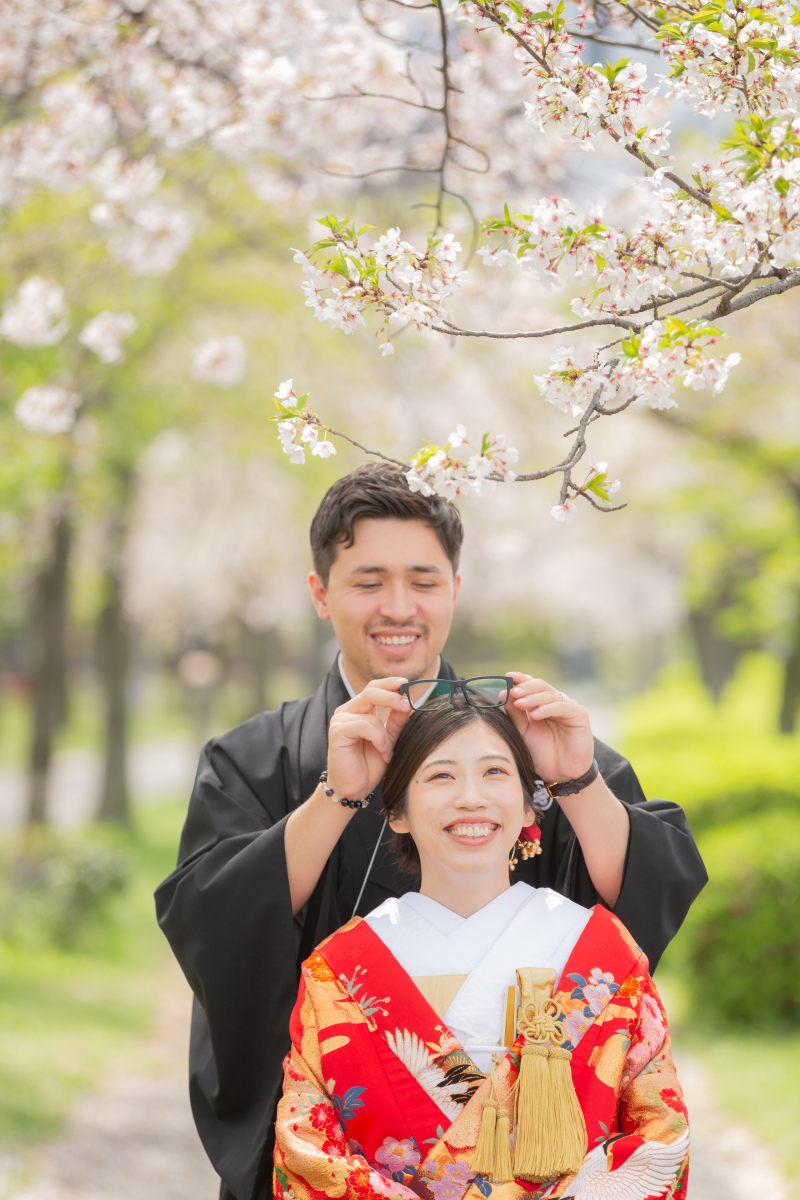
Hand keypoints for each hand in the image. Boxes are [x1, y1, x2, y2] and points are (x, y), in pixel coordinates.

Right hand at [326, 677, 412, 800]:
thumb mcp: (389, 740)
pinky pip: (364, 726)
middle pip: (370, 691)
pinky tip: (382, 752)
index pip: (373, 687)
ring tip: (388, 752)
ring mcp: (340, 720)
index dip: (389, 683)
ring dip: (386, 735)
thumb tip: (408, 702)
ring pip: (371, 715)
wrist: (354, 789)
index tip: (406, 683)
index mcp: (359, 710)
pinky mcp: (337, 731)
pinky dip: (378, 739)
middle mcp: (347, 711)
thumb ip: (396, 722)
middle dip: (391, 697)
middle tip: (408, 704)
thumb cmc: (369, 766)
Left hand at [504, 672, 594, 784]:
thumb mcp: (523, 731)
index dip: (520, 679)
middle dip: (525, 687)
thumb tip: (503, 692)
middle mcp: (555, 701)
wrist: (560, 773)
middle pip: (540, 685)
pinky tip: (535, 714)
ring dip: (533, 698)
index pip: (530, 684)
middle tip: (513, 692)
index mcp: (541, 702)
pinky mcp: (579, 714)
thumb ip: (515, 713)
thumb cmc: (541, 752)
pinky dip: (548, 709)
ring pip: (550, 695)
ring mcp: (568, 706)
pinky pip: (562, 707)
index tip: (507, 676)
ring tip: (520, 703)